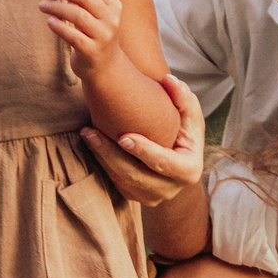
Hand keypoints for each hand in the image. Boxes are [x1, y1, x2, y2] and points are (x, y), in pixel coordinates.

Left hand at [39, 0, 125, 73]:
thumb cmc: (98, 32)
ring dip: (56, 7)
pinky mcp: (91, 52)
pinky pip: (72, 36)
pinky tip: (49, 21)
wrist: (105, 67)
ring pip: (77, 15)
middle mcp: (112, 20)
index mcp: (114, 5)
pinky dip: (59, 26)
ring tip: (41, 5)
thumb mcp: (99, 9)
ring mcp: (103, 36)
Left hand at [78, 74, 206, 206]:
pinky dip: (103, 163)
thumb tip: (169, 80)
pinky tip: (91, 143)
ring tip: (87, 134)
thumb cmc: (184, 131)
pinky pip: (116, 183)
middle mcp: (171, 189)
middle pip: (136, 175)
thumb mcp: (189, 115)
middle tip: (91, 132)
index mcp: (189, 171)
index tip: (123, 136)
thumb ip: (183, 98)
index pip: (165, 163)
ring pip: (122, 181)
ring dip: (102, 157)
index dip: (145, 151)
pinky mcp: (136, 197)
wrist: (179, 159)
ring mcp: (152, 197)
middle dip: (111, 154)